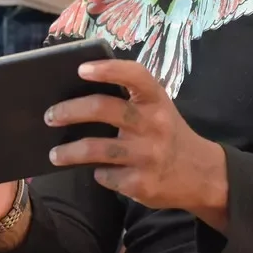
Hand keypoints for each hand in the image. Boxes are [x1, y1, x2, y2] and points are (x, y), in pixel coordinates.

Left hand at [46, 59, 229, 225]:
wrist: (202, 175)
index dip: (107, 69)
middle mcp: (153, 124)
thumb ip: (129, 101)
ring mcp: (147, 155)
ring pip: (94, 149)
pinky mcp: (141, 183)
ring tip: (54, 154)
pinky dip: (98, 172)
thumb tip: (77, 95)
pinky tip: (98, 171)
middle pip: (103, 109)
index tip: (81, 69)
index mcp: (157, 100)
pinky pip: (105, 175)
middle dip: (69, 111)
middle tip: (50, 116)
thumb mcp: (158, 109)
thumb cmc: (167, 133)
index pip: (134, 75)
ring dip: (68, 152)